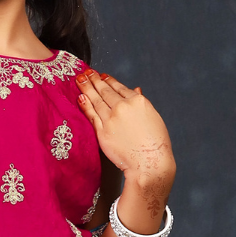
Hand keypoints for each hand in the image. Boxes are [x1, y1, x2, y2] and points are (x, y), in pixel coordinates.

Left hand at [76, 69, 175, 221]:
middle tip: (86, 72)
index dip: (108, 80)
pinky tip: (80, 97)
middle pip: (105, 90)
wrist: (149, 163)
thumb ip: (141, 103)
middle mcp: (123, 107)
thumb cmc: (155, 144)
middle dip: (94, 80)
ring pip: (95, 99)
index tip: (102, 76)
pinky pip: (91, 115)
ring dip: (86, 87)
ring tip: (79, 79)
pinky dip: (84, 105)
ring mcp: (111, 118)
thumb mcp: (152, 117)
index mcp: (138, 101)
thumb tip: (135, 89)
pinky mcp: (102, 132)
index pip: (119, 87)